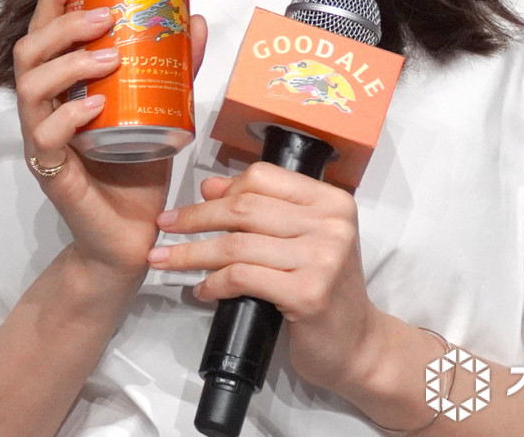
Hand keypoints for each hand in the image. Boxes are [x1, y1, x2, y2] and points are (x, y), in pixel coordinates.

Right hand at [14, 0, 207, 281]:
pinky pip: (46, 136)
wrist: (134, 235)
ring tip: (109, 55)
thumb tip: (192, 17)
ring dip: (69, 63)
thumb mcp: (162, 105)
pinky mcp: (51, 171)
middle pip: (28, 51)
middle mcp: (45, 107)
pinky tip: (95, 104)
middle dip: (62, 23)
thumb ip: (176, 65)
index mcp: (64, 84)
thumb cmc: (138, 167)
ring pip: (30, 88)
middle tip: (104, 14)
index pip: (47, 31)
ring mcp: (43, 139)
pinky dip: (70, 114)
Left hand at [146, 161, 379, 390]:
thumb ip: (263, 209)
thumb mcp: (302, 239)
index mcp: (331, 201)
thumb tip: (212, 186)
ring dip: (192, 252)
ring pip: (236, 244)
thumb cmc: (326, 289)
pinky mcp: (307, 293)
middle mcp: (331, 223)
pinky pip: (241, 277)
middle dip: (196, 217)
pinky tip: (201, 289)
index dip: (225, 188)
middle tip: (166, 225)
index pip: (264, 178)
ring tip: (166, 259)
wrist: (358, 345)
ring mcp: (322, 258)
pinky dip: (213, 283)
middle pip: (244, 209)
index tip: (195, 201)